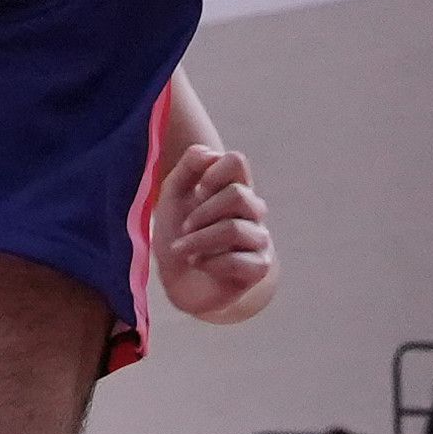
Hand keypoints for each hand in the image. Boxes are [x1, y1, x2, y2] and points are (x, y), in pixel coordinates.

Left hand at [154, 134, 281, 330]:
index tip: (197, 191)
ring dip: (198, 241)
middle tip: (184, 228)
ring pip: (234, 229)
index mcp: (234, 186)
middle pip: (238, 194)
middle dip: (201, 212)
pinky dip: (209, 263)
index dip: (213, 173)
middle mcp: (252, 210)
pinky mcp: (259, 267)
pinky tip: (200, 265)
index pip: (237, 161)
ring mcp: (259, 239)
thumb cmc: (178, 233)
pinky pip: (237, 260)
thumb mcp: (173, 195)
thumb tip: (212, 154)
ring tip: (182, 250)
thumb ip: (189, 166)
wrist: (176, 279)